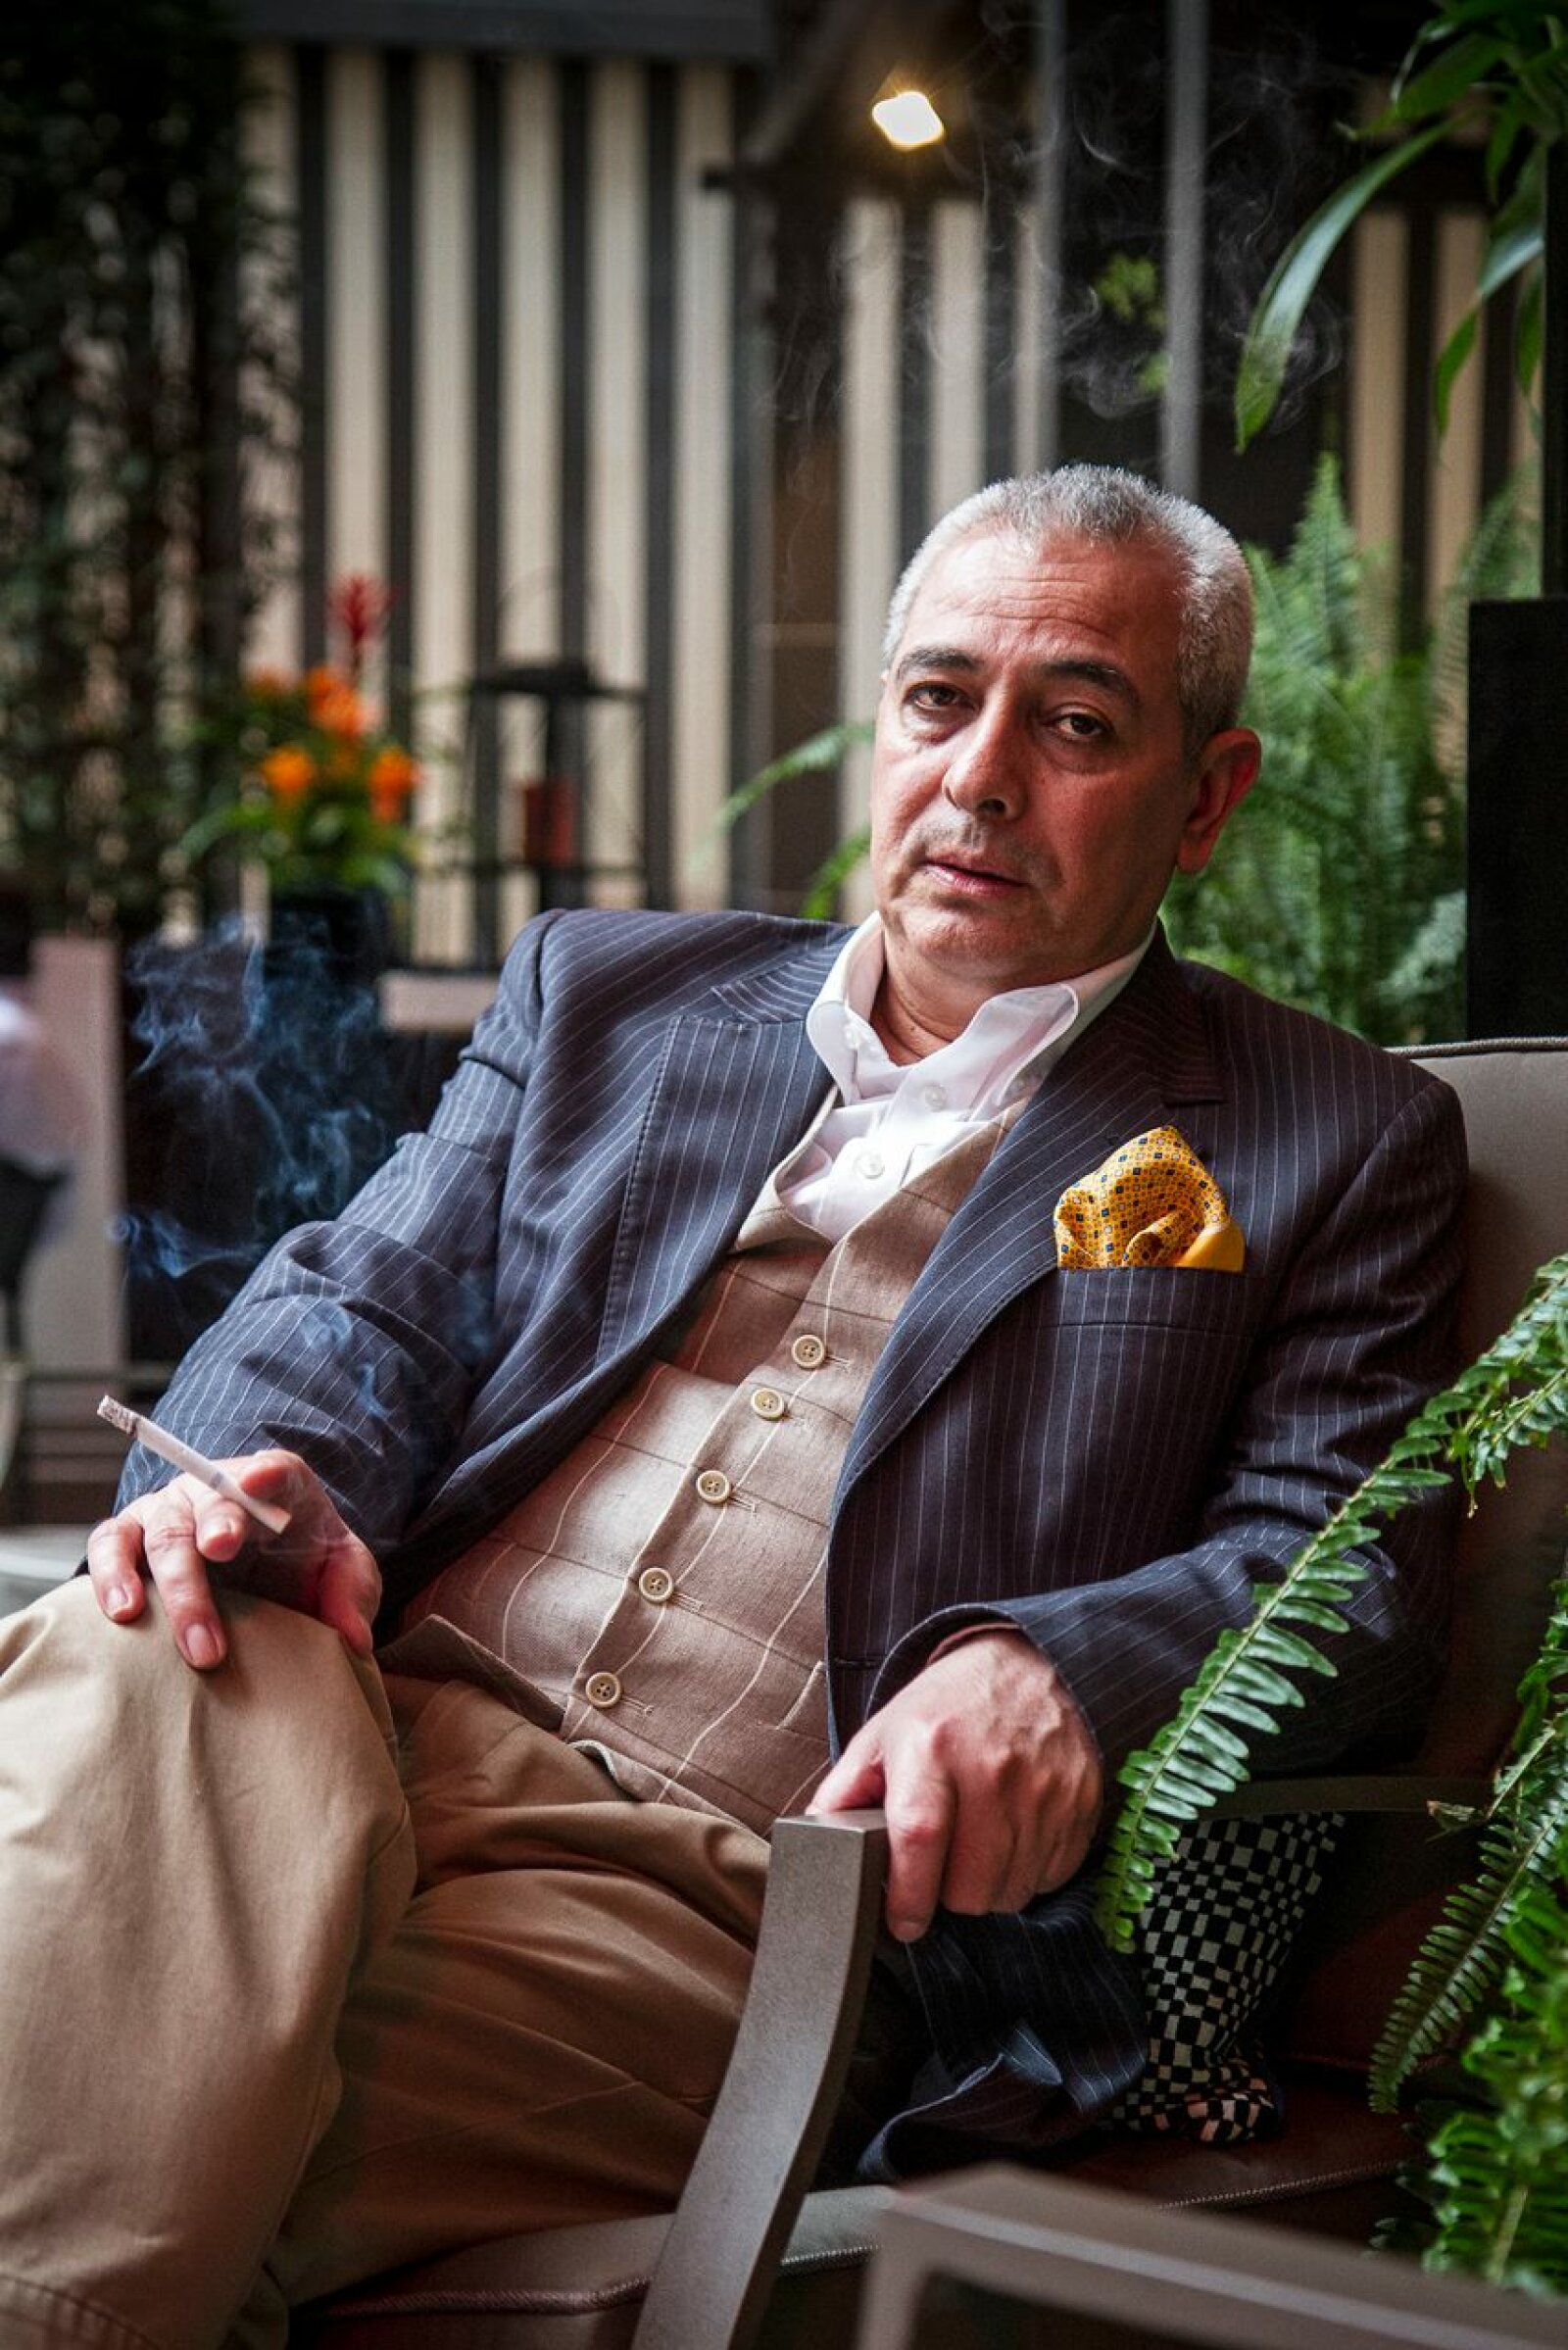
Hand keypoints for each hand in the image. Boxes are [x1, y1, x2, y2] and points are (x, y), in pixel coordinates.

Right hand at [85, 1450, 380, 1671]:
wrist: (266, 1573)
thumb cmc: (305, 1565)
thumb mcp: (344, 1575)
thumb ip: (353, 1595)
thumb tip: (354, 1640)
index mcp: (280, 1487)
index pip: (278, 1471)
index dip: (267, 1473)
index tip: (259, 1479)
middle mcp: (220, 1490)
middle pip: (213, 1505)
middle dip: (213, 1534)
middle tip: (219, 1561)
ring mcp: (174, 1511)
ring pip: (159, 1531)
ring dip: (162, 1576)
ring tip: (142, 1612)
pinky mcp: (136, 1538)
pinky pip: (111, 1545)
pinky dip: (108, 1571)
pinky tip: (118, 1611)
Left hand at [807, 1631, 1101, 1942]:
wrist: (1028, 1663)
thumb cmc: (948, 1707)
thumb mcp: (884, 1733)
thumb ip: (844, 1792)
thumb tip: (814, 1845)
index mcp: (932, 1747)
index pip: (920, 1838)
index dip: (908, 1895)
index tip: (902, 1921)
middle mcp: (993, 1768)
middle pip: (970, 1886)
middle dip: (947, 1896)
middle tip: (940, 1870)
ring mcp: (1044, 1787)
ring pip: (1011, 1891)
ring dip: (989, 1888)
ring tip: (975, 1851)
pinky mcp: (1080, 1801)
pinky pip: (1051, 1877)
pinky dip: (1029, 1873)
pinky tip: (1013, 1840)